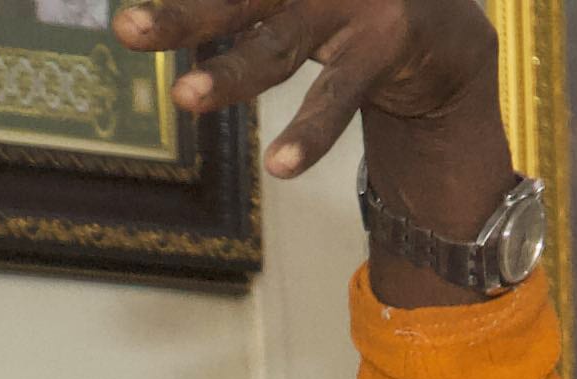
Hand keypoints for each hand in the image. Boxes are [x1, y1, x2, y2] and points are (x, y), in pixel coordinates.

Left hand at [113, 0, 493, 176]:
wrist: (449, 28)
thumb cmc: (351, 12)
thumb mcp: (295, 4)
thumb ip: (248, 12)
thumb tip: (175, 23)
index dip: (184, 3)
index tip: (127, 21)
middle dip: (183, 16)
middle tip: (126, 29)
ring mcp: (353, 1)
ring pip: (281, 45)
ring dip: (232, 74)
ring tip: (185, 97)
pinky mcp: (388, 39)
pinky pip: (340, 95)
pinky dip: (311, 131)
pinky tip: (280, 165)